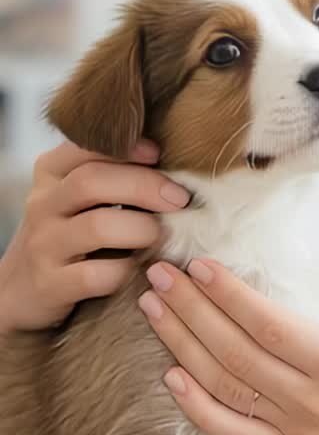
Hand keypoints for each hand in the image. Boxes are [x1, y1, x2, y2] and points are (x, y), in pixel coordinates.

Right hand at [0, 140, 191, 332]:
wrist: (21, 288)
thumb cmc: (68, 234)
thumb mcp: (77, 198)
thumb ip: (111, 174)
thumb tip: (176, 161)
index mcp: (51, 172)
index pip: (85, 145)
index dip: (127, 148)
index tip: (159, 154)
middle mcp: (43, 203)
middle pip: (93, 181)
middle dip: (145, 186)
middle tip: (180, 199)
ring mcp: (44, 244)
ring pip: (98, 226)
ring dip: (142, 229)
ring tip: (162, 235)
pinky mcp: (51, 284)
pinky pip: (96, 275)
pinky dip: (127, 271)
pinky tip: (141, 269)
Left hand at [139, 259, 318, 434]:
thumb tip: (314, 241)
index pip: (268, 324)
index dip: (227, 294)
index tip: (197, 265)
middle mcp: (311, 398)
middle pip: (234, 352)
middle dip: (190, 310)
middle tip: (158, 276)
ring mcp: (295, 428)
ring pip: (223, 387)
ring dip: (182, 346)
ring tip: (155, 310)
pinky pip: (230, 431)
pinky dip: (196, 407)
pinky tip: (170, 377)